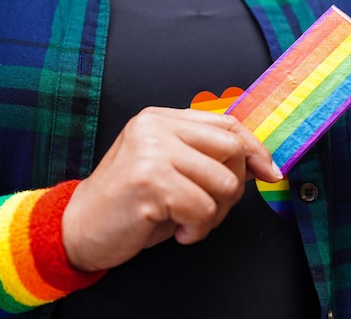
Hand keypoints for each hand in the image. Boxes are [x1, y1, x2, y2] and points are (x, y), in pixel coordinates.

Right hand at [62, 107, 280, 271]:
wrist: (80, 226)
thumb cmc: (132, 201)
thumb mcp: (171, 168)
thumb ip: (206, 157)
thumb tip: (258, 162)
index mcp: (163, 119)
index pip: (227, 124)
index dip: (255, 149)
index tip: (269, 172)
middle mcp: (156, 128)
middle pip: (231, 151)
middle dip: (233, 188)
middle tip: (210, 208)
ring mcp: (151, 152)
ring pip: (223, 183)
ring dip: (215, 214)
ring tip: (190, 221)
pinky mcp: (149, 182)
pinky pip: (203, 208)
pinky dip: (199, 228)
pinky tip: (179, 231)